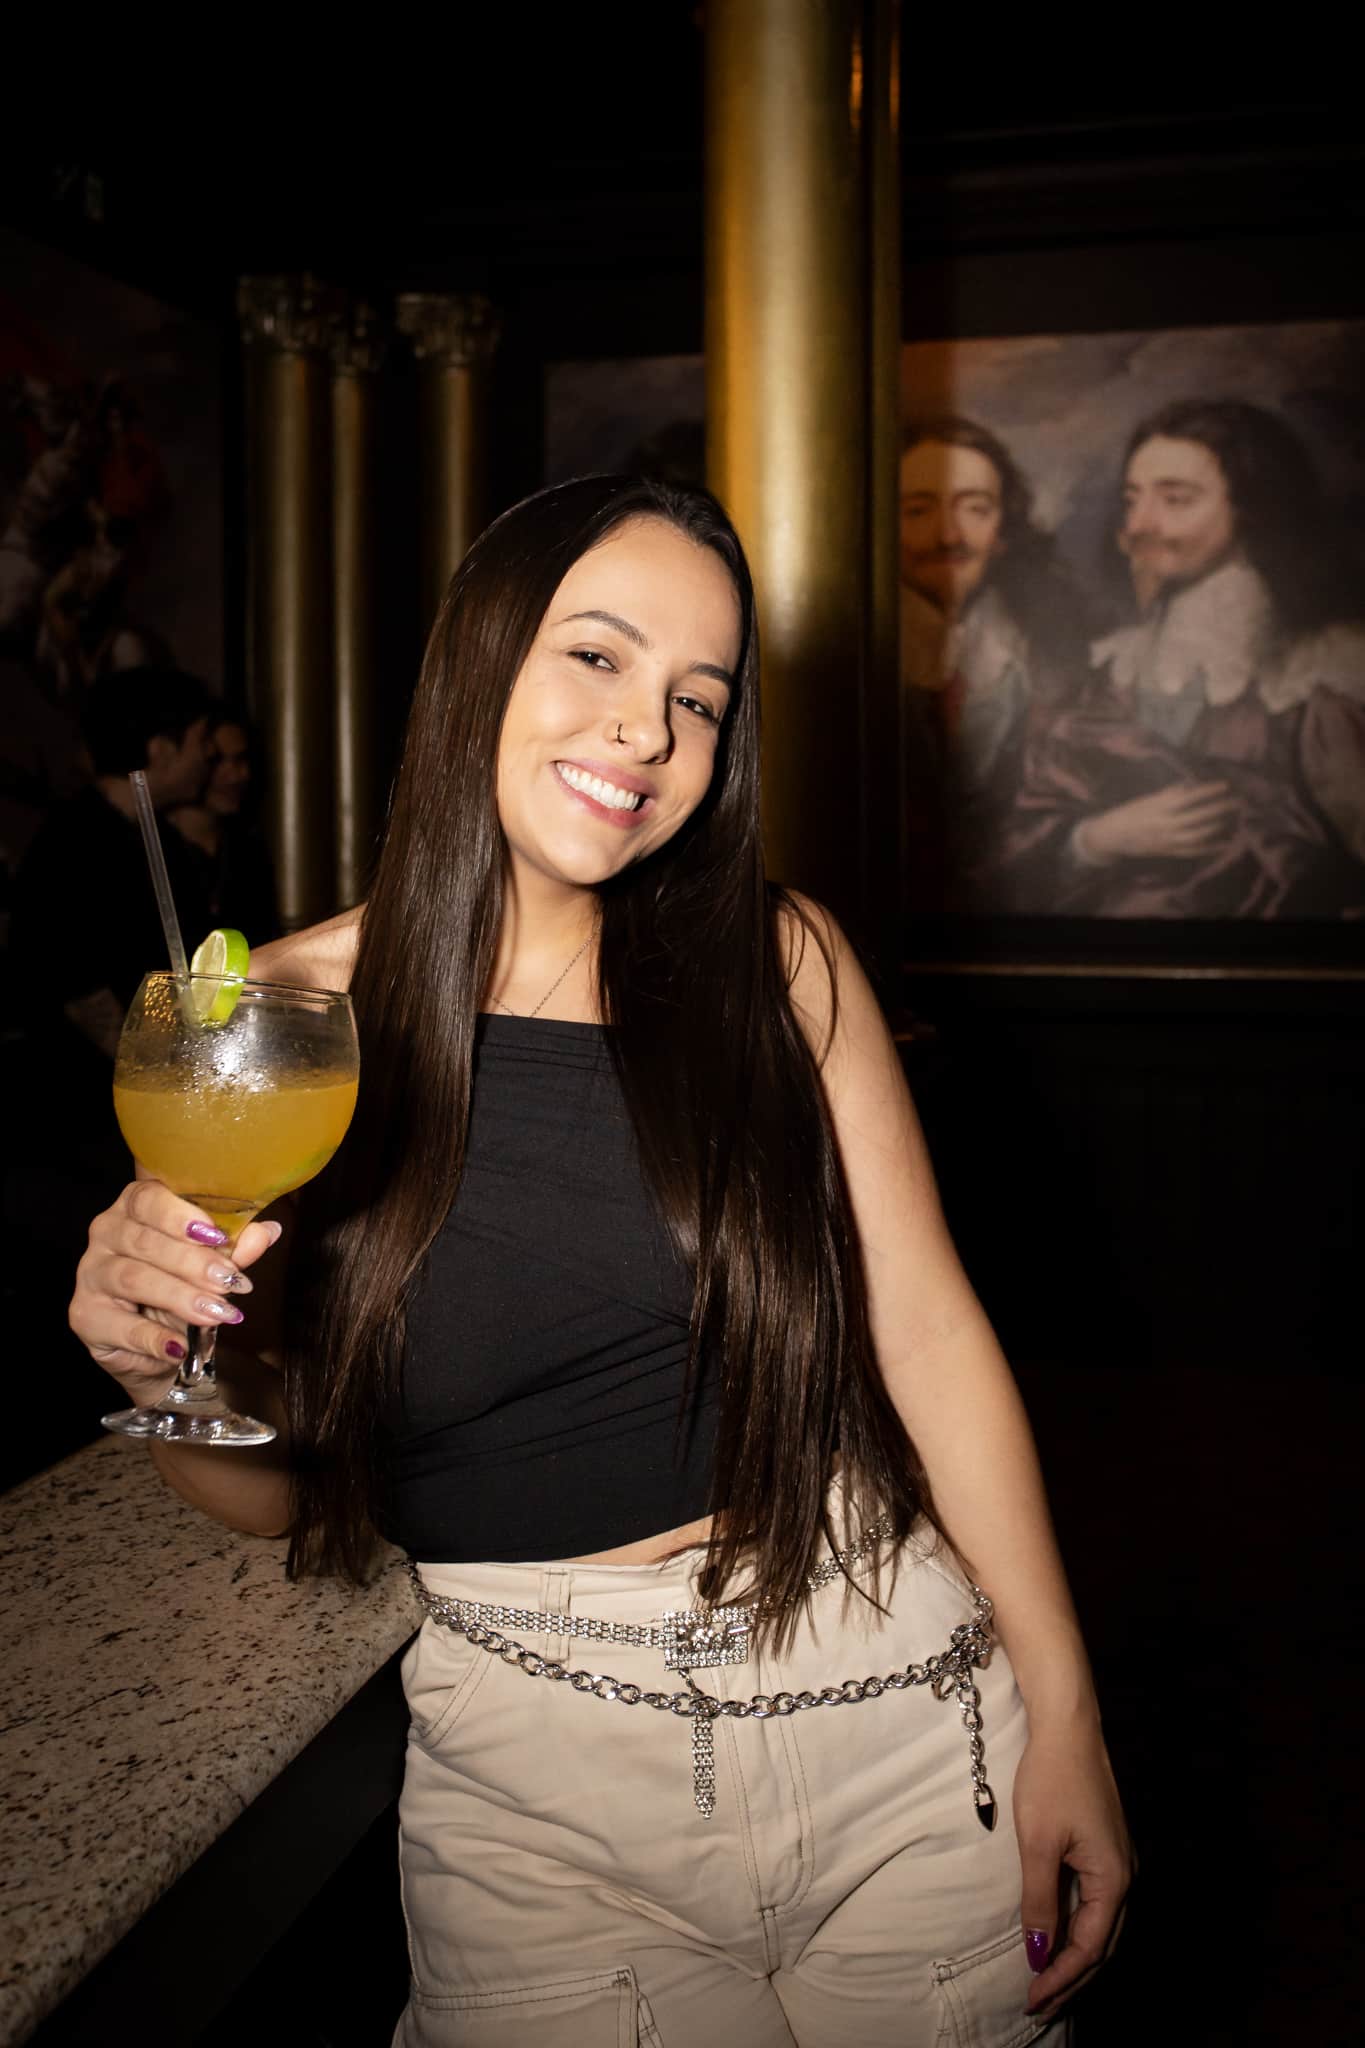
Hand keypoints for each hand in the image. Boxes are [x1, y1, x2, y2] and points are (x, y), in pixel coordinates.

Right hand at [69, 1181, 281, 1407]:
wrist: (161, 1346)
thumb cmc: (184, 1288)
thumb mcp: (213, 1266)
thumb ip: (234, 1248)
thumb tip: (267, 1231)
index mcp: (135, 1207)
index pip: (148, 1198)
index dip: (180, 1215)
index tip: (215, 1235)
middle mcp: (106, 1233)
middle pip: (145, 1242)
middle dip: (193, 1263)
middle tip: (229, 1282)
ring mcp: (91, 1274)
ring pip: (133, 1278)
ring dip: (180, 1297)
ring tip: (216, 1314)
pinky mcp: (85, 1315)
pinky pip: (120, 1325)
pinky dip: (154, 1337)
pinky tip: (181, 1346)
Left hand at [1013, 1718, 1132, 2020]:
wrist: (1069, 1727)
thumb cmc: (1051, 1779)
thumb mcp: (1038, 1844)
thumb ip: (1040, 1902)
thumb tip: (1039, 1954)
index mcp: (1113, 1880)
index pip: (1089, 1949)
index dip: (1060, 1978)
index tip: (1031, 2000)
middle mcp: (1126, 1878)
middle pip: (1103, 1947)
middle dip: (1072, 1981)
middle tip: (1039, 2007)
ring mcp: (1120, 1864)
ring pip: (1103, 1928)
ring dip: (1076, 1960)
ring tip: (1048, 1985)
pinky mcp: (1108, 1851)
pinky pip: (1098, 1906)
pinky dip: (1079, 1931)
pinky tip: (1059, 1939)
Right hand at [1076, 781, 1237, 862]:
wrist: (1113, 837)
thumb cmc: (1129, 813)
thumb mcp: (1147, 799)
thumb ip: (1169, 794)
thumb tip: (1189, 786)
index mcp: (1159, 807)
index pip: (1189, 797)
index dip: (1208, 791)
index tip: (1225, 785)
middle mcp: (1166, 824)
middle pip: (1198, 817)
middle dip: (1218, 809)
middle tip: (1236, 802)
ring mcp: (1168, 840)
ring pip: (1197, 835)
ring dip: (1215, 827)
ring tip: (1229, 819)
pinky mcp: (1168, 852)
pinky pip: (1192, 851)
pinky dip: (1208, 848)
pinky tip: (1222, 843)